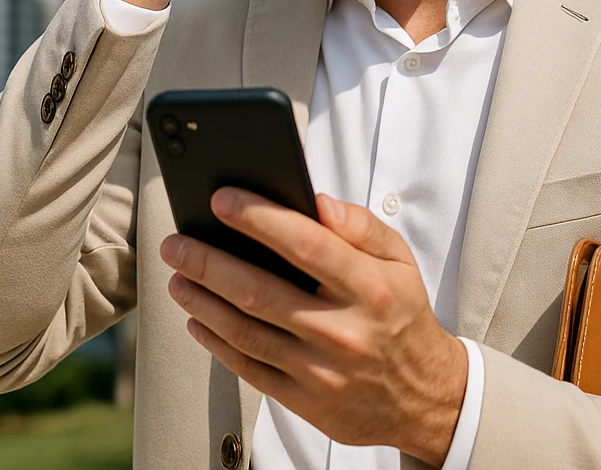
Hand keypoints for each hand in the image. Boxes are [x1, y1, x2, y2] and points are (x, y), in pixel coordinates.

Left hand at [160, 189, 467, 465]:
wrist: (424, 396)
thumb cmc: (402, 316)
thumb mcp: (400, 260)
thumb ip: (360, 225)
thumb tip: (316, 202)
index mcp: (370, 287)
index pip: (307, 244)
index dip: (259, 219)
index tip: (222, 200)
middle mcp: (343, 330)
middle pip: (259, 291)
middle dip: (207, 262)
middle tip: (176, 243)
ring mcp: (321, 370)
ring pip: (245, 331)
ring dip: (201, 301)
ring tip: (178, 277)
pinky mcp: (305, 401)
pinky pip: (248, 368)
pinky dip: (215, 341)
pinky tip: (198, 319)